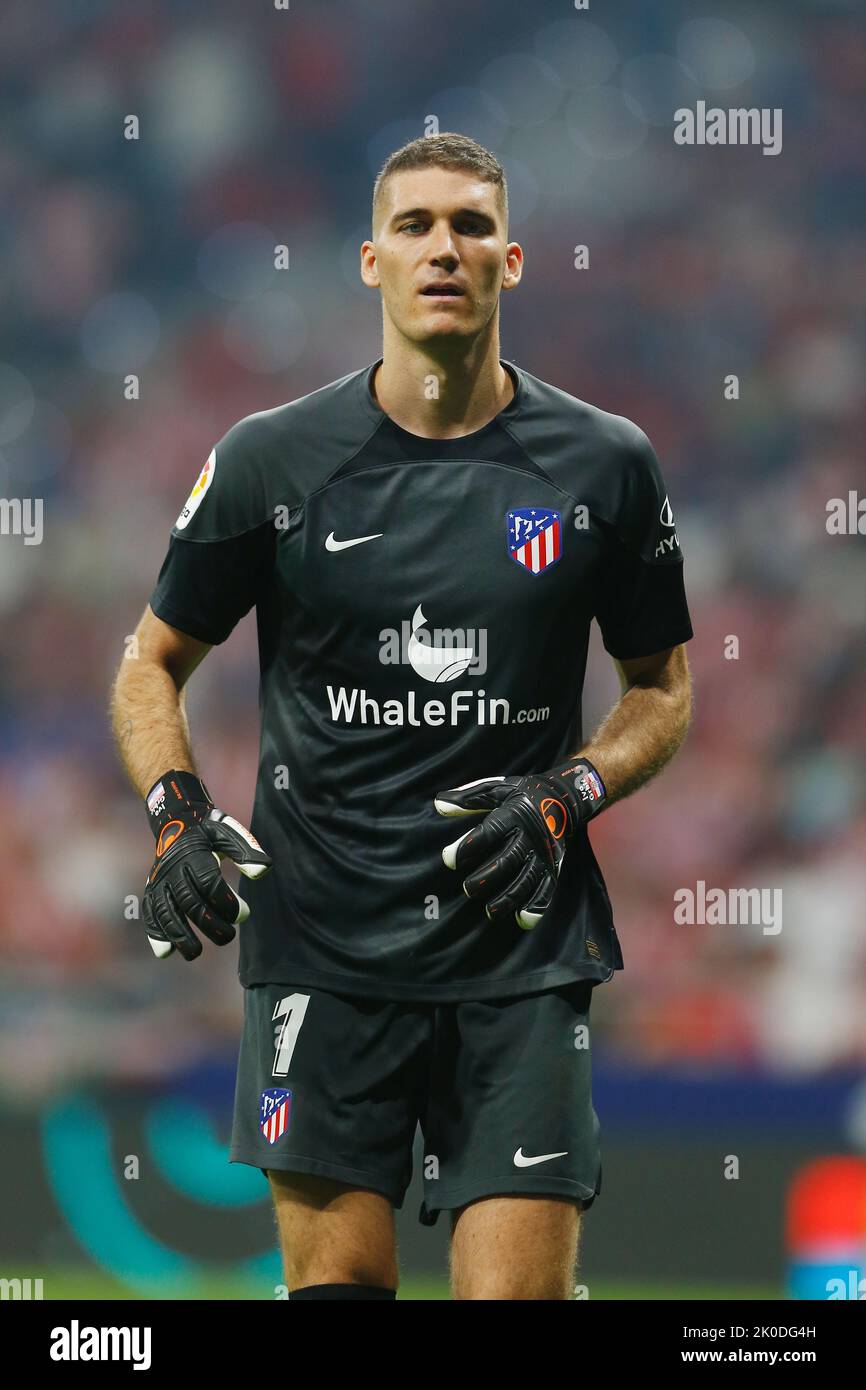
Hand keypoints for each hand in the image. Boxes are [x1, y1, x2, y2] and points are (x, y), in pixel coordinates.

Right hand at [142, 771, 271, 960]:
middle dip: (209, 924)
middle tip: (228, 937)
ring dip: (179, 935)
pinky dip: (155, 932)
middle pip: (189, 901)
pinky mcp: (152, 889)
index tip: (243, 914)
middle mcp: (173, 868)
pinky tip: (165, 952)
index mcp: (194, 853)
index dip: (226, 902)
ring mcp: (159, 880)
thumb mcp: (229, 832)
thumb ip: (246, 851)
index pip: (209, 882)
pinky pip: (151, 912)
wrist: (177, 820)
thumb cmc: (209, 831)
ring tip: (194, 954)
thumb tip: (262, 872)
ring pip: (166, 911)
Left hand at [434, 761, 605, 930]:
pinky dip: (536, 905)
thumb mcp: (496, 789)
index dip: (468, 846)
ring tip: (490, 911)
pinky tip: (522, 919)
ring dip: (508, 897)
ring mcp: (543, 853)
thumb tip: (438, 804)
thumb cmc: (522, 794)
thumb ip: (467, 798)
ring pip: (526, 879)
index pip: (489, 832)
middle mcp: (529, 836)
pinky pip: (546, 889)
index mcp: (513, 815)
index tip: (448, 860)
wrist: (564, 799)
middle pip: (507, 860)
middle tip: (467, 889)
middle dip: (486, 877)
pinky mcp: (553, 866)